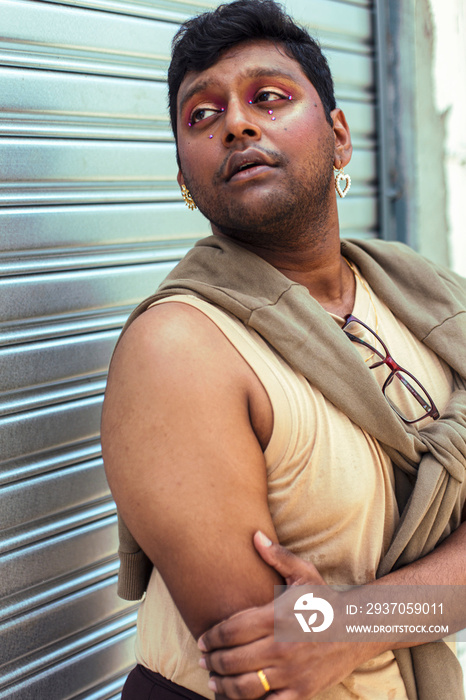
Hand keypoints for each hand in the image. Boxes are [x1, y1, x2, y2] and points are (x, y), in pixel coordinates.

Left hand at [198, 532, 376, 699]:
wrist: (358, 630)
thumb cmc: (325, 600)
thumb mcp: (304, 574)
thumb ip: (277, 556)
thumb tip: (255, 536)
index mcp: (277, 617)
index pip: (232, 631)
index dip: (211, 637)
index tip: (202, 640)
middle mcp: (281, 647)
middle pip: (233, 660)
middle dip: (212, 661)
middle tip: (203, 660)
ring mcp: (291, 673)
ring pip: (245, 687)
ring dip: (223, 685)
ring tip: (213, 681)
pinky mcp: (300, 692)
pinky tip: (237, 696)